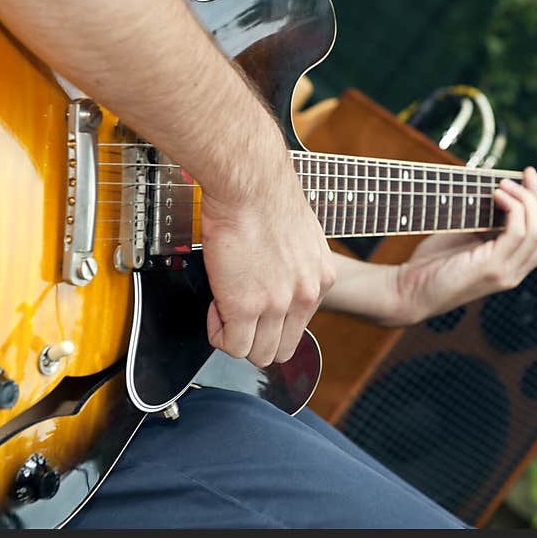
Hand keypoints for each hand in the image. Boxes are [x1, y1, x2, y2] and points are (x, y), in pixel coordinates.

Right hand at [201, 135, 335, 367]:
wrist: (249, 183)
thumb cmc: (265, 196)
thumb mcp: (300, 235)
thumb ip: (295, 264)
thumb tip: (276, 274)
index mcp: (321, 279)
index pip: (300, 326)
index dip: (272, 321)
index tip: (255, 302)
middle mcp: (305, 296)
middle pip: (283, 350)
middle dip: (255, 338)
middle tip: (236, 313)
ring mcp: (277, 305)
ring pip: (258, 354)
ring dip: (235, 337)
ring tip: (223, 307)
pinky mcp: (245, 306)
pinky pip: (231, 345)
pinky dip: (218, 333)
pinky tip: (215, 307)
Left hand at [390, 167, 536, 324]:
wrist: (407, 291)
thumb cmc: (432, 264)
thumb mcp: (466, 238)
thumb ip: (487, 224)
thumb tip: (500, 192)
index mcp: (511, 265)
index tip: (528, 178)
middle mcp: (514, 272)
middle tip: (521, 177)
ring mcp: (505, 273)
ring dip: (526, 200)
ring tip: (502, 185)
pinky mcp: (491, 268)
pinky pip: (518, 233)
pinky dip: (513, 208)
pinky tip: (496, 196)